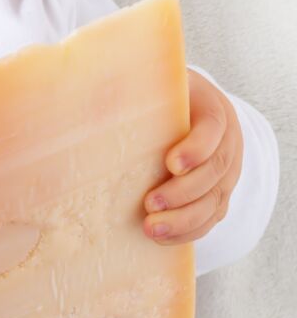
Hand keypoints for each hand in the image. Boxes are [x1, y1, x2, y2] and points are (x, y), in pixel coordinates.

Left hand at [142, 69, 242, 244]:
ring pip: (215, 199)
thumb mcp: (150, 80)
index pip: (213, 127)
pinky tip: (163, 236)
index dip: (196, 148)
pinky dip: (189, 230)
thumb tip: (90, 94)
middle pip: (216, 170)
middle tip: (150, 203)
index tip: (171, 163)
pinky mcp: (220, 192)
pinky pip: (212, 216)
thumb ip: (125, 84)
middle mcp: (227, 141)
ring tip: (152, 227)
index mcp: (211, 107)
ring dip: (185, 219)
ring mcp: (228, 169)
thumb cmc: (158, 92)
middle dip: (184, 192)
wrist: (190, 107)